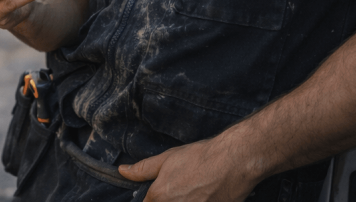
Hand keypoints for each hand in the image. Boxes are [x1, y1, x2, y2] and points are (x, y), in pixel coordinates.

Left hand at [119, 138, 258, 201]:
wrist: (233, 162)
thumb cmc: (200, 158)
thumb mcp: (167, 159)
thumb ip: (142, 169)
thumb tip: (122, 171)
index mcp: (159, 196)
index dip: (151, 199)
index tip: (161, 193)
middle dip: (169, 199)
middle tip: (183, 188)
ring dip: (183, 200)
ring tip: (192, 192)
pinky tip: (202, 196)